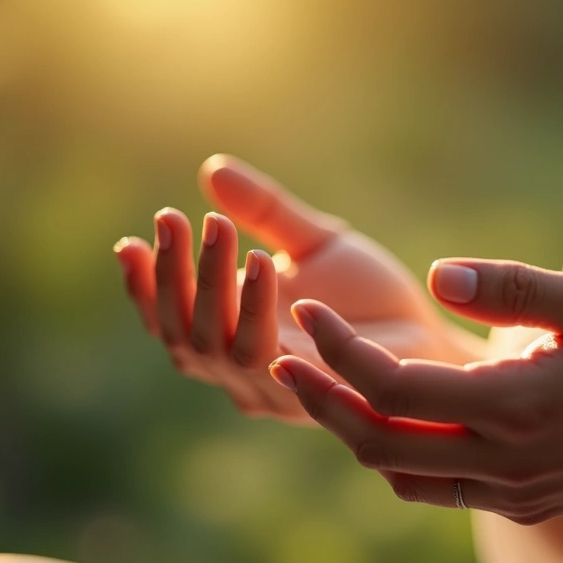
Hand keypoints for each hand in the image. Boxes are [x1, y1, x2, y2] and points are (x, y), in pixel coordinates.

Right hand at [114, 155, 476, 423]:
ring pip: (213, 344)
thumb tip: (211, 169)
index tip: (129, 240)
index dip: (144, 286)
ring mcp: (271, 387)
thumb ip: (265, 213)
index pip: (169, 319)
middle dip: (170, 274)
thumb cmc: (372, 298)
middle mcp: (241, 370)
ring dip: (208, 283)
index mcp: (233, 335)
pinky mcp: (308, 392)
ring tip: (216, 228)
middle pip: (179, 332)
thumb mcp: (314, 243)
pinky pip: (265, 352)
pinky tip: (261, 261)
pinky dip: (256, 306)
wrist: (433, 337)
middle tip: (172, 219)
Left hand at [267, 259, 562, 523]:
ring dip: (356, 431)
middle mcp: (505, 462)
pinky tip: (399, 414)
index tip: (306, 311)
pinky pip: (437, 488)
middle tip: (283, 352)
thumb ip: (519, 288)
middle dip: (323, 400)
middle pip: (378, 446)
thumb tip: (439, 273)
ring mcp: (512, 492)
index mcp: (519, 407)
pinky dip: (399, 454)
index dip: (339, 352)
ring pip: (401, 475)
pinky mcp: (523, 503)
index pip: (395, 390)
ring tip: (329, 380)